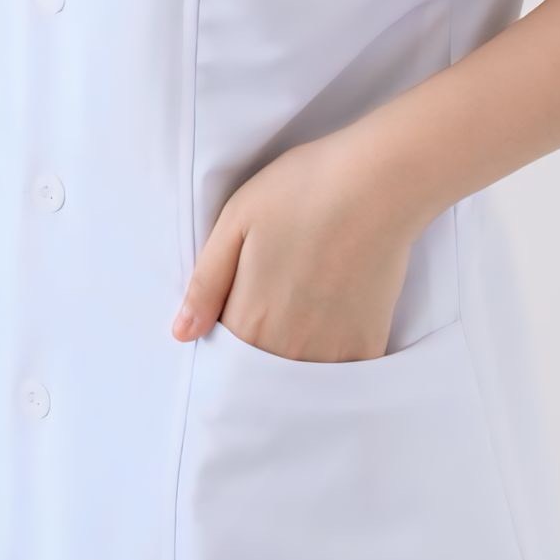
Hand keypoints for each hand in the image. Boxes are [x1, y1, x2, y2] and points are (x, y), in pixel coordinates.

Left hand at [172, 126, 416, 362]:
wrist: (378, 182)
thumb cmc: (302, 190)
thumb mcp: (236, 222)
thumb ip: (206, 284)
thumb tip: (181, 333)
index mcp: (248, 319)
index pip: (221, 354)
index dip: (223, 334)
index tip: (235, 309)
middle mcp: (286, 347)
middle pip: (258, 373)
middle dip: (256, 353)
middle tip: (274, 302)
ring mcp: (331, 351)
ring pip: (298, 378)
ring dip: (293, 360)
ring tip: (303, 312)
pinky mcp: (368, 343)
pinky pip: (341, 374)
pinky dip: (332, 360)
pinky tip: (333, 326)